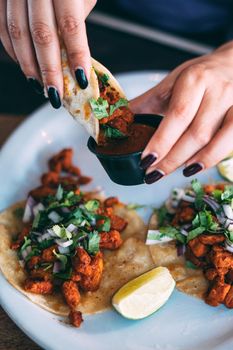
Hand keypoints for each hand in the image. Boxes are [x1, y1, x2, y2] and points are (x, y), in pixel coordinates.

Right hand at [0, 0, 95, 107]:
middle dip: (49, 70)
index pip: (71, 24)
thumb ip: (75, 22)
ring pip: (17, 33)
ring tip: (41, 86)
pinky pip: (2, 27)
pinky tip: (25, 66)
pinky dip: (13, 51)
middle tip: (56, 95)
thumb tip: (71, 61)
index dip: (76, 56)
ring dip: (29, 66)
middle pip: (41, 34)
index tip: (82, 81)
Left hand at [130, 42, 232, 183]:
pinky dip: (213, 158)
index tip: (146, 161)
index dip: (162, 141)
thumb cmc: (199, 76)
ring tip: (175, 173)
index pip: (177, 116)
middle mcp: (218, 91)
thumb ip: (146, 102)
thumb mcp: (171, 83)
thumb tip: (118, 120)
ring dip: (195, 162)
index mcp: (194, 80)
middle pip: (196, 133)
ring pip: (216, 140)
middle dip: (173, 158)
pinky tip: (197, 166)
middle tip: (153, 174)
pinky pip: (231, 141)